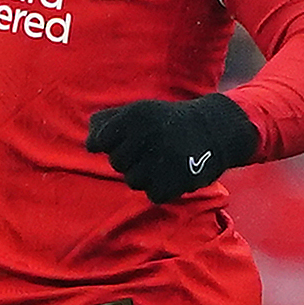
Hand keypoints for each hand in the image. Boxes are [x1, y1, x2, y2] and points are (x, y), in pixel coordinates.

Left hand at [85, 94, 257, 201]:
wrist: (214, 130)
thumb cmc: (169, 122)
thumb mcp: (141, 110)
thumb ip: (109, 121)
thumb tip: (89, 142)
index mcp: (137, 115)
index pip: (100, 140)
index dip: (106, 143)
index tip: (118, 142)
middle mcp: (148, 136)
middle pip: (116, 163)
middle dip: (129, 159)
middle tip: (150, 150)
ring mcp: (161, 160)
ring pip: (132, 180)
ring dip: (144, 175)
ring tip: (162, 161)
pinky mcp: (174, 181)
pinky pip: (152, 194)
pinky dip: (161, 188)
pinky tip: (172, 173)